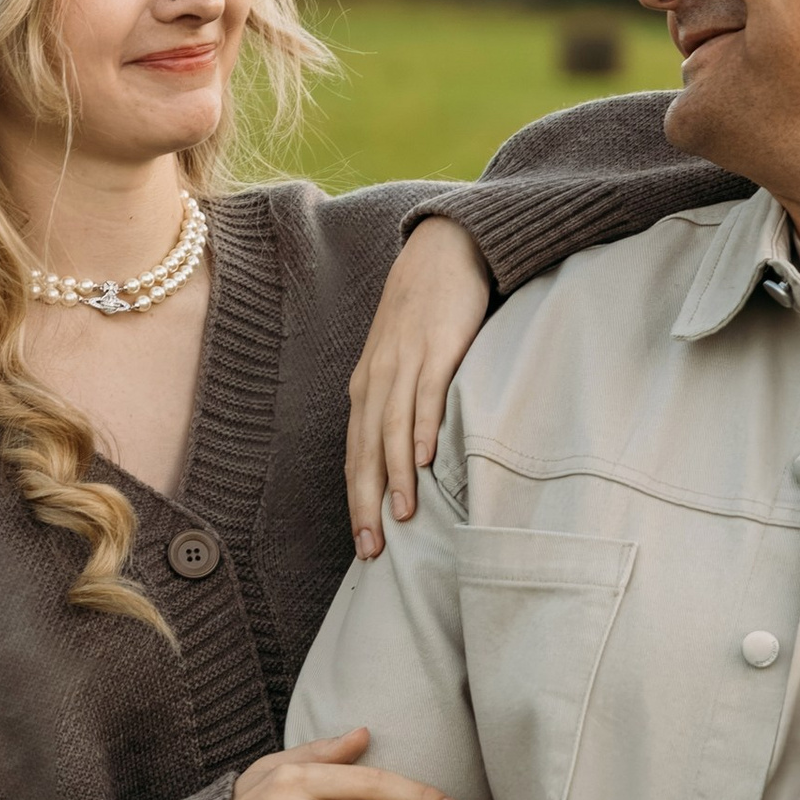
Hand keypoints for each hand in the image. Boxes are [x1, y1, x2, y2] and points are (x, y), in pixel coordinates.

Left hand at [346, 219, 491, 555]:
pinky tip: (424, 459)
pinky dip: (422, 428)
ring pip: (392, 430)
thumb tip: (406, 457)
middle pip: (366, 452)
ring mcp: (405, 363)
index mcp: (366, 387)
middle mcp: (377, 379)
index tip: (365, 546)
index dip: (358, 502)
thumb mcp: (402, 359)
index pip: (356, 455)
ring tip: (404, 517)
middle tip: (374, 549)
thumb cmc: (425, 312)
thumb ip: (401, 403)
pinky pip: (427, 394)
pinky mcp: (438, 347)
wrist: (443, 249)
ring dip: (396, 477)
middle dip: (367, 503)